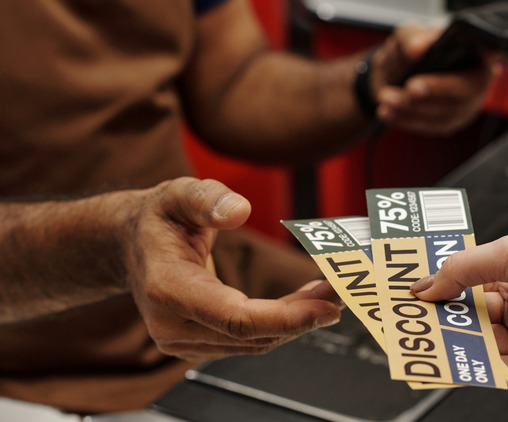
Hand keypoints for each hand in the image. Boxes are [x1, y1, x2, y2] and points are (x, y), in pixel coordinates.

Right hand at [124, 178, 341, 362]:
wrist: (130, 246)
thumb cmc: (158, 219)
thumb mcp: (178, 193)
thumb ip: (206, 198)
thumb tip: (239, 210)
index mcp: (167, 289)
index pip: (235, 318)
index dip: (287, 317)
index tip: (329, 306)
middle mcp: (173, 325)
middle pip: (253, 333)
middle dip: (306, 314)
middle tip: (347, 286)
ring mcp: (184, 340)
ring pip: (256, 341)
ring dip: (300, 319)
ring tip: (334, 289)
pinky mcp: (200, 344)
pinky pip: (251, 339)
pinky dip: (284, 322)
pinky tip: (309, 300)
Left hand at [372, 24, 496, 134]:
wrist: (394, 75)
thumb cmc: (410, 52)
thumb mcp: (407, 35)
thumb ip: (411, 38)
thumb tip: (418, 49)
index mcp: (476, 52)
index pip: (490, 56)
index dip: (486, 60)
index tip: (454, 70)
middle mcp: (478, 80)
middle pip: (465, 91)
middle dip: (435, 91)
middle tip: (409, 87)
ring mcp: (466, 106)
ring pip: (445, 114)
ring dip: (413, 109)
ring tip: (386, 98)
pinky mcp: (450, 124)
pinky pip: (431, 127)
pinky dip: (407, 120)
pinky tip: (387, 112)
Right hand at [411, 228, 507, 387]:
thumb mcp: (507, 253)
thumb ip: (461, 270)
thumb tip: (426, 284)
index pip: (468, 289)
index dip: (442, 292)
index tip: (416, 296)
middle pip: (470, 320)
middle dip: (444, 321)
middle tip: (416, 321)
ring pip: (480, 347)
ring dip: (457, 344)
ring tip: (434, 339)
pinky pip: (500, 371)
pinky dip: (479, 367)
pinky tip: (462, 358)